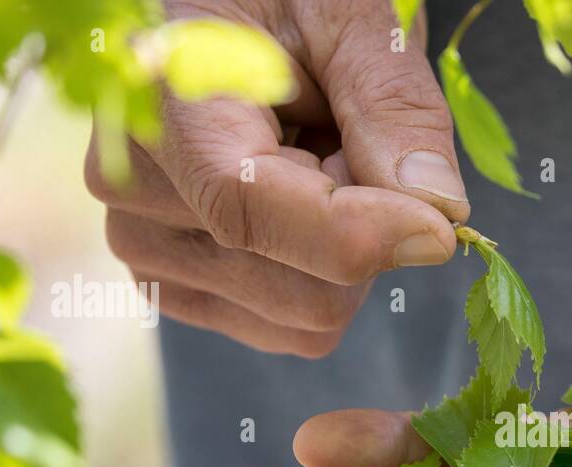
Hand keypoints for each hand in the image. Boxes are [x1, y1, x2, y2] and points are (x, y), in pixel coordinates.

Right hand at [87, 0, 466, 356]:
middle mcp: (131, 186)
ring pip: (306, 316)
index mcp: (160, 100)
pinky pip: (293, 329)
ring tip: (313, 155)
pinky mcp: (177, 285)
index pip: (247, 207)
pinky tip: (297, 195)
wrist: (229, 11)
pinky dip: (322, 274)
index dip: (355, 234)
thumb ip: (394, 106)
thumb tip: (438, 215)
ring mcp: (145, 247)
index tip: (440, 231)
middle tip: (346, 139)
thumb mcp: (355, 17)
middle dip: (362, 225)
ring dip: (345, 249)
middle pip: (302, 285)